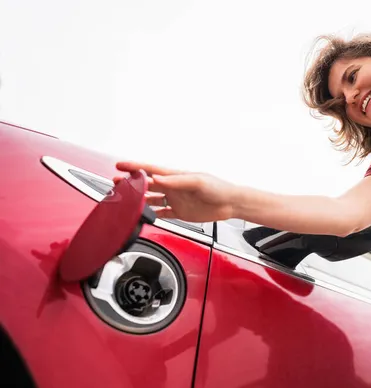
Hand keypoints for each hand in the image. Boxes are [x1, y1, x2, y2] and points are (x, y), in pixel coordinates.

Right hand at [113, 161, 237, 221]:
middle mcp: (173, 187)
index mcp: (176, 176)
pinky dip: (151, 214)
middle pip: (147, 184)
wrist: (231, 204)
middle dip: (131, 183)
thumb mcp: (198, 182)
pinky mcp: (180, 212)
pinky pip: (161, 213)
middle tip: (116, 183)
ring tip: (124, 199)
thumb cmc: (219, 188)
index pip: (151, 170)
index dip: (135, 167)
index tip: (120, 165)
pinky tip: (142, 215)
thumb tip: (159, 178)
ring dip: (138, 199)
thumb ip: (177, 181)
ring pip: (151, 199)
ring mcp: (175, 199)